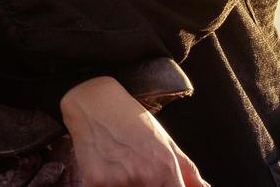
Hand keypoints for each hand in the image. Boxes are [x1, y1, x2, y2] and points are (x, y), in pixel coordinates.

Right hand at [62, 77, 206, 186]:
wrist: (92, 101)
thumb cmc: (130, 119)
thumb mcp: (164, 140)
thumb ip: (187, 170)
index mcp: (165, 169)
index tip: (164, 185)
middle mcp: (144, 177)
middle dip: (144, 185)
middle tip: (135, 169)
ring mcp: (117, 182)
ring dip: (124, 185)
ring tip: (119, 168)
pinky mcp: (93, 183)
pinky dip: (106, 184)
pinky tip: (105, 169)